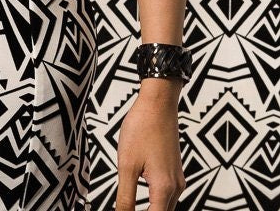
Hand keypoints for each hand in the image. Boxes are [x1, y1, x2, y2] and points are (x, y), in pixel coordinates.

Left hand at [115, 89, 185, 210]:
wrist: (158, 102)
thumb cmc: (143, 127)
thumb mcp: (127, 165)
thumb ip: (125, 197)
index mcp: (164, 189)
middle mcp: (176, 187)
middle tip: (124, 208)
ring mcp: (177, 178)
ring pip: (165, 207)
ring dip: (150, 210)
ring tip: (129, 207)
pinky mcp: (174, 170)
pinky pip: (166, 195)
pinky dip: (154, 201)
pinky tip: (140, 198)